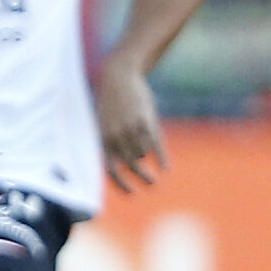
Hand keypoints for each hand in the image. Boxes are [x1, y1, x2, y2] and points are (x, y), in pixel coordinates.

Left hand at [97, 52, 169, 191]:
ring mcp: (130, 129)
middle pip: (132, 164)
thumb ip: (115, 143)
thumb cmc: (113, 102)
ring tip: (150, 155)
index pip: (111, 169)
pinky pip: (154, 145)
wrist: (119, 77)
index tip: (132, 193)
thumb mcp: (108, 123)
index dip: (122, 183)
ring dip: (147, 155)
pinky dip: (161, 157)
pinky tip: (166, 168)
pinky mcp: (145, 121)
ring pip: (143, 153)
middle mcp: (116, 136)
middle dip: (143, 177)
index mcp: (103, 139)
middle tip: (152, 185)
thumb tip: (128, 165)